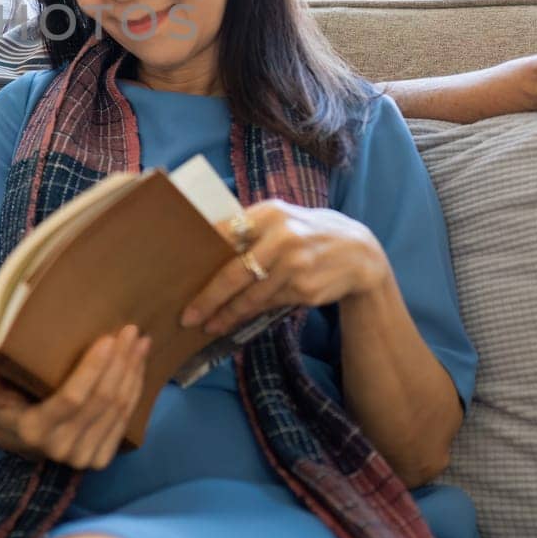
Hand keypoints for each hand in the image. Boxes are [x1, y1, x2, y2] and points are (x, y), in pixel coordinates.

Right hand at [0, 326, 149, 469]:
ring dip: (132, 373)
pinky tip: (139, 364)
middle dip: (120, 364)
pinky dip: (135, 390)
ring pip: (117, 410)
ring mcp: (83, 457)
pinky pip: (124, 421)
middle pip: (101, 402)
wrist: (14, 435)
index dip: (92, 369)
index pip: (72, 399)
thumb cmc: (0, 402)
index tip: (107, 339)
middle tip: (129, 331)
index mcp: (34, 430)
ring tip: (139, 341)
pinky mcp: (99, 457)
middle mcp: (61, 449)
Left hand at [181, 200, 386, 335]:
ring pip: (251, 296)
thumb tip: (203, 248)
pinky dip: (250, 313)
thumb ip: (249, 230)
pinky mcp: (305, 289)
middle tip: (187, 316)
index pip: (225, 233)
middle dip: (207, 298)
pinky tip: (236, 319)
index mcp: (269, 213)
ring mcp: (295, 266)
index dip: (199, 254)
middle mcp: (282, 237)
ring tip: (208, 324)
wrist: (358, 253)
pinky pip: (269, 304)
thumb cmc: (306, 232)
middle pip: (234, 273)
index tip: (178, 272)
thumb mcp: (281, 219)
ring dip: (226, 314)